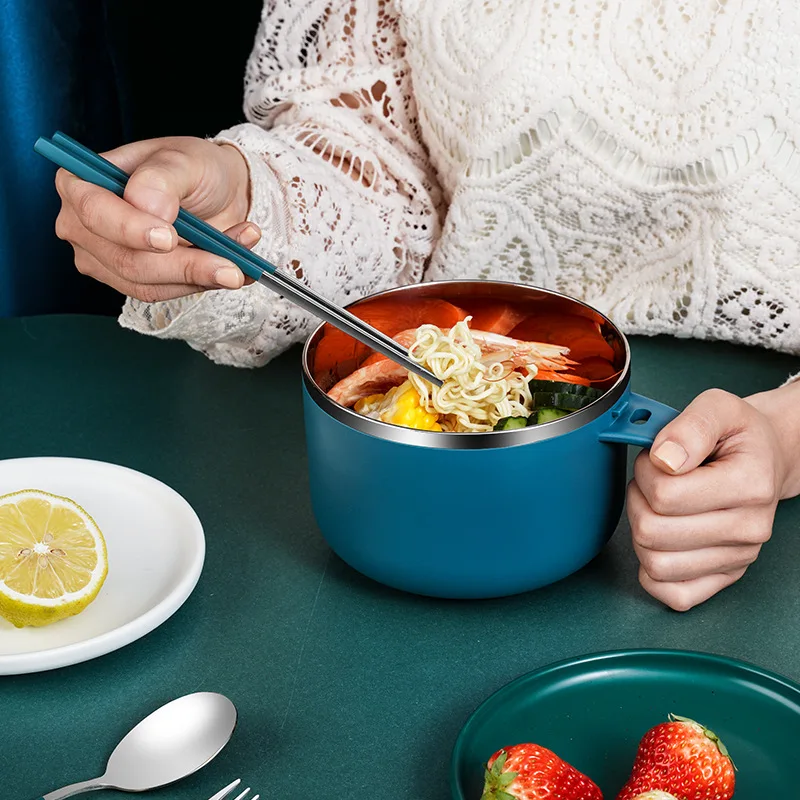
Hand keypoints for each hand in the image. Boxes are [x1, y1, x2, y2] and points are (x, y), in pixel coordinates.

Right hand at [55, 136, 259, 301]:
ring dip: (201, 276)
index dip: (130, 229)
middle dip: (183, 266)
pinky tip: (236, 266)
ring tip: (240, 260)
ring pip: (150, 285)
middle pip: (126, 260)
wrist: (218, 193)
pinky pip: (169, 293)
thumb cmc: (192, 168)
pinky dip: (206, 282)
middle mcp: (85, 226)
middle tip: (230, 265)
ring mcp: (106, 259)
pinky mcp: (135, 282)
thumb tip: (146, 205)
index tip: (169, 238)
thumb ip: (162, 178)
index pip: (94, 212)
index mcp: (81, 182)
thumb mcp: (184, 159)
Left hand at [627, 384, 799, 610]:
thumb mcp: (717, 407)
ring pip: (656, 565)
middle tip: (651, 481)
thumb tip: (664, 459)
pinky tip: (659, 541)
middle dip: (638, 500)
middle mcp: (749, 529)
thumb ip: (689, 426)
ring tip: (655, 507)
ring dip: (640, 532)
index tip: (656, 458)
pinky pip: (674, 596)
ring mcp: (737, 558)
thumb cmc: (737, 436)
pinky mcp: (725, 577)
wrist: (765, 458)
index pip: (665, 495)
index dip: (646, 471)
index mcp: (750, 485)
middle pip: (654, 533)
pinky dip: (653, 572)